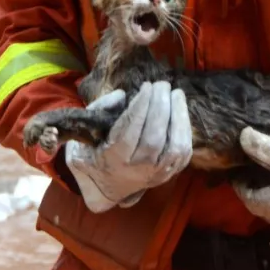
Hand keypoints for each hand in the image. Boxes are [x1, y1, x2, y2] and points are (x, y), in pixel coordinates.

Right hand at [65, 81, 192, 212]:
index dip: (140, 107)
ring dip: (178, 117)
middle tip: (162, 84)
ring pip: (174, 147)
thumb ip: (99, 110)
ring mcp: (156, 174)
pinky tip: (181, 109)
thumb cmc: (94, 153)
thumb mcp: (84, 132)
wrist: (108, 185)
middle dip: (160, 107)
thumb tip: (121, 95)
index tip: (146, 86)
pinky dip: (185, 129)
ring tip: (176, 93)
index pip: (129, 132)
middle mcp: (137, 170)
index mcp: (113, 159)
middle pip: (154, 138)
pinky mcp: (170, 174)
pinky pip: (184, 152)